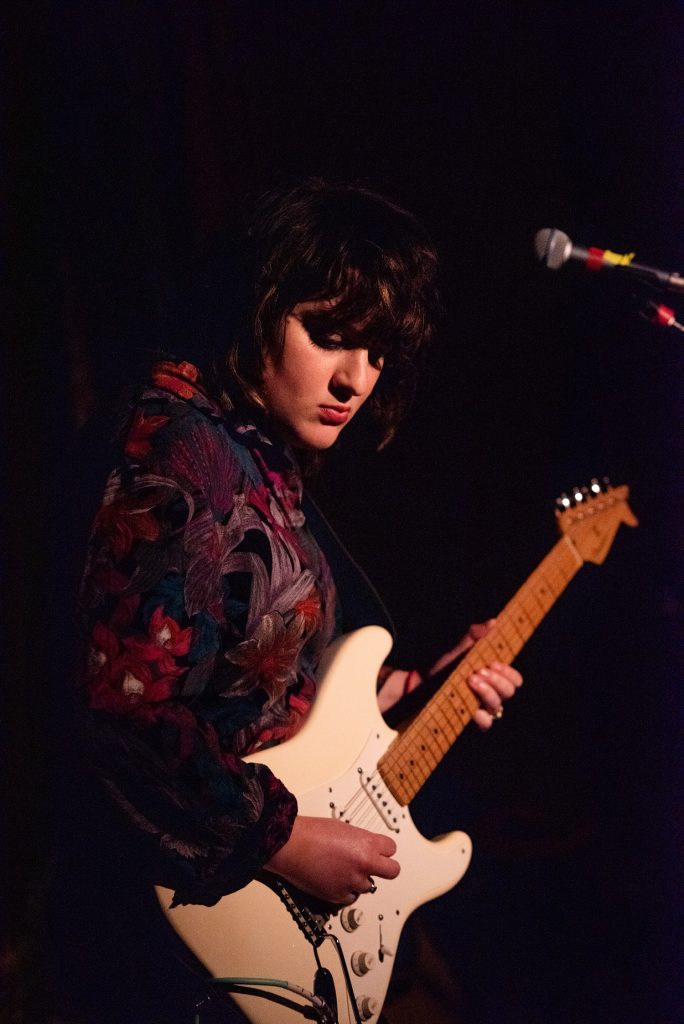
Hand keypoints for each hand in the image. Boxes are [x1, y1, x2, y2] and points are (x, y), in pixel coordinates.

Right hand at [264, 816, 399, 904]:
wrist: (289, 845)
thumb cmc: (310, 833)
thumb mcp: (343, 828)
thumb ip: (360, 840)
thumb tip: (365, 848)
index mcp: (366, 844)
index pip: (391, 849)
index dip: (384, 850)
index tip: (380, 852)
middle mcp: (363, 864)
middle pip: (392, 871)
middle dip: (384, 869)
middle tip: (374, 867)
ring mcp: (352, 881)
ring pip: (368, 886)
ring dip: (359, 880)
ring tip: (343, 870)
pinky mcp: (338, 896)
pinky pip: (350, 898)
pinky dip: (344, 891)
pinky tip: (334, 880)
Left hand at [427, 619, 522, 729]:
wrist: (419, 684)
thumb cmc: (441, 666)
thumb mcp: (456, 648)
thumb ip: (473, 636)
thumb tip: (493, 622)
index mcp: (492, 676)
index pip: (514, 678)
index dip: (509, 672)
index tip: (493, 663)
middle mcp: (490, 692)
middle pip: (509, 691)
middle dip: (497, 680)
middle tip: (480, 671)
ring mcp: (481, 708)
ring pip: (498, 706)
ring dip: (488, 693)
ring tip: (470, 681)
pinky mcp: (471, 720)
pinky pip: (486, 723)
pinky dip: (481, 716)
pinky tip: (473, 709)